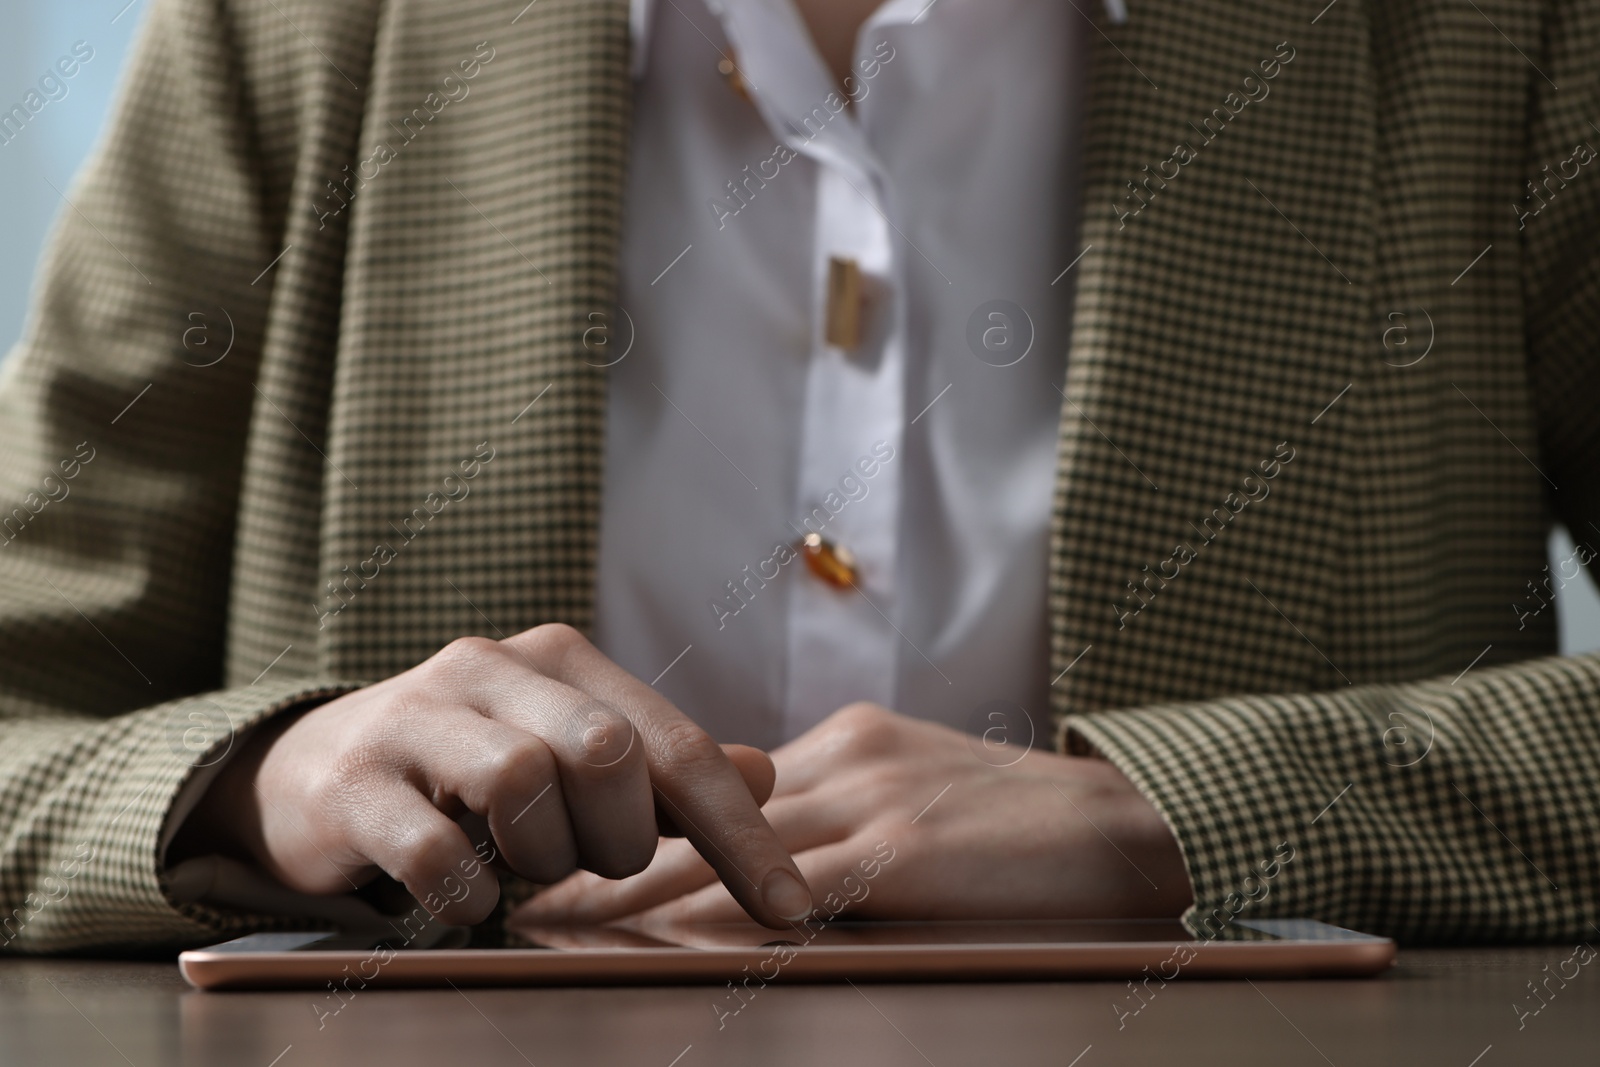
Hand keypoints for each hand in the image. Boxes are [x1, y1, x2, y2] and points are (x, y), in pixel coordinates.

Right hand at [171, 625, 813, 927]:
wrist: (310, 771)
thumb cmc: (470, 773)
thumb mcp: (571, 762)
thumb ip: (663, 772)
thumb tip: (766, 774)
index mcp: (562, 662)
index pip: (677, 746)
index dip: (742, 832)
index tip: (792, 910)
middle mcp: (491, 668)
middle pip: (607, 751)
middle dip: (620, 837)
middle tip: (589, 863)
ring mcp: (416, 718)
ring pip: (522, 781)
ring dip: (541, 857)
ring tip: (519, 868)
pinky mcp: (353, 782)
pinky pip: (433, 849)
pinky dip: (466, 893)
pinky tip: (465, 894)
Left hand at [513, 703, 1192, 925]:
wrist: (1127, 820)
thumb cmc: (1025, 824)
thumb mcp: (923, 794)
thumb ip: (847, 818)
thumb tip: (775, 865)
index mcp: (844, 743)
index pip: (718, 781)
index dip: (640, 818)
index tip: (570, 844)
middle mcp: (840, 759)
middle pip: (700, 807)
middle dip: (611, 849)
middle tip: (527, 880)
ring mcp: (869, 800)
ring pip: (725, 845)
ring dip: (636, 885)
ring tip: (558, 914)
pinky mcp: (901, 850)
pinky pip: (791, 888)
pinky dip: (719, 916)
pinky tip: (662, 943)